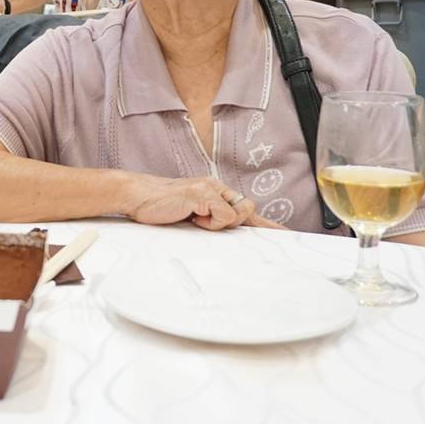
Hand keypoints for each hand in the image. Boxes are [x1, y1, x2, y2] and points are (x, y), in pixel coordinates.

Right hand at [124, 175, 272, 231]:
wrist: (137, 195)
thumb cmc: (159, 207)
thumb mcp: (190, 216)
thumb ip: (210, 221)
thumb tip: (228, 230)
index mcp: (214, 193)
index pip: (246, 211)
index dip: (268, 225)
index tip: (287, 236)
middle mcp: (216, 187)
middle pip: (247, 210)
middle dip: (239, 223)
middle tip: (208, 224)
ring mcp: (210, 188)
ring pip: (237, 213)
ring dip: (218, 223)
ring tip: (194, 219)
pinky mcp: (203, 194)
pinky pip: (223, 216)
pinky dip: (209, 222)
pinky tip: (191, 216)